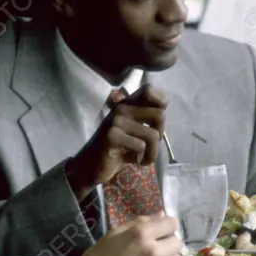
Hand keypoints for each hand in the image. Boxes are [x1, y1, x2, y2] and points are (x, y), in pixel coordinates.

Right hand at [65, 84, 165, 198]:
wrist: (91, 166)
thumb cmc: (116, 148)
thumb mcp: (131, 129)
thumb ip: (145, 118)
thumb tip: (164, 111)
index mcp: (126, 104)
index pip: (149, 90)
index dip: (161, 101)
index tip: (155, 120)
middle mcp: (121, 108)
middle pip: (160, 115)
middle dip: (160, 134)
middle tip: (148, 145)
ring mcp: (116, 121)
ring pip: (153, 135)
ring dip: (152, 153)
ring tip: (141, 157)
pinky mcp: (112, 136)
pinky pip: (141, 146)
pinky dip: (141, 159)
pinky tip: (129, 159)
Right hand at [74, 214, 182, 255]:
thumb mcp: (114, 233)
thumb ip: (139, 223)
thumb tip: (162, 215)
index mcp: (141, 232)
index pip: (172, 223)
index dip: (167, 227)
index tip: (161, 233)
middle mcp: (152, 249)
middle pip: (177, 242)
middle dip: (168, 244)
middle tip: (157, 250)